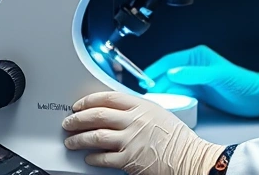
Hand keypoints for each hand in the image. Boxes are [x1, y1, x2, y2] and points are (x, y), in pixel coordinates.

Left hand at [62, 91, 223, 174]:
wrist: (189, 158)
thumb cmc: (178, 139)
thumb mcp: (158, 113)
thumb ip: (138, 111)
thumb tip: (117, 112)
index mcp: (141, 106)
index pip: (108, 98)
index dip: (89, 100)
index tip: (79, 105)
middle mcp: (134, 121)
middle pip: (97, 115)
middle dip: (78, 119)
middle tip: (69, 122)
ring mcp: (130, 140)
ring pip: (96, 136)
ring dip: (79, 139)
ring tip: (71, 141)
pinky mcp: (129, 160)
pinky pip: (103, 158)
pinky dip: (93, 158)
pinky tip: (88, 158)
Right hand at [143, 45, 258, 117]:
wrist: (258, 98)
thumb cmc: (242, 83)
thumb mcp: (217, 77)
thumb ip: (194, 74)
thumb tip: (172, 73)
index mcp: (197, 56)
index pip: (169, 62)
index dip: (155, 71)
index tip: (144, 80)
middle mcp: (194, 66)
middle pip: (168, 74)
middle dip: (156, 84)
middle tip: (146, 96)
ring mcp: (196, 80)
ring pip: (172, 85)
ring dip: (163, 93)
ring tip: (153, 103)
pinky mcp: (199, 92)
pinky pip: (180, 94)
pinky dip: (172, 99)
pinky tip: (168, 106)